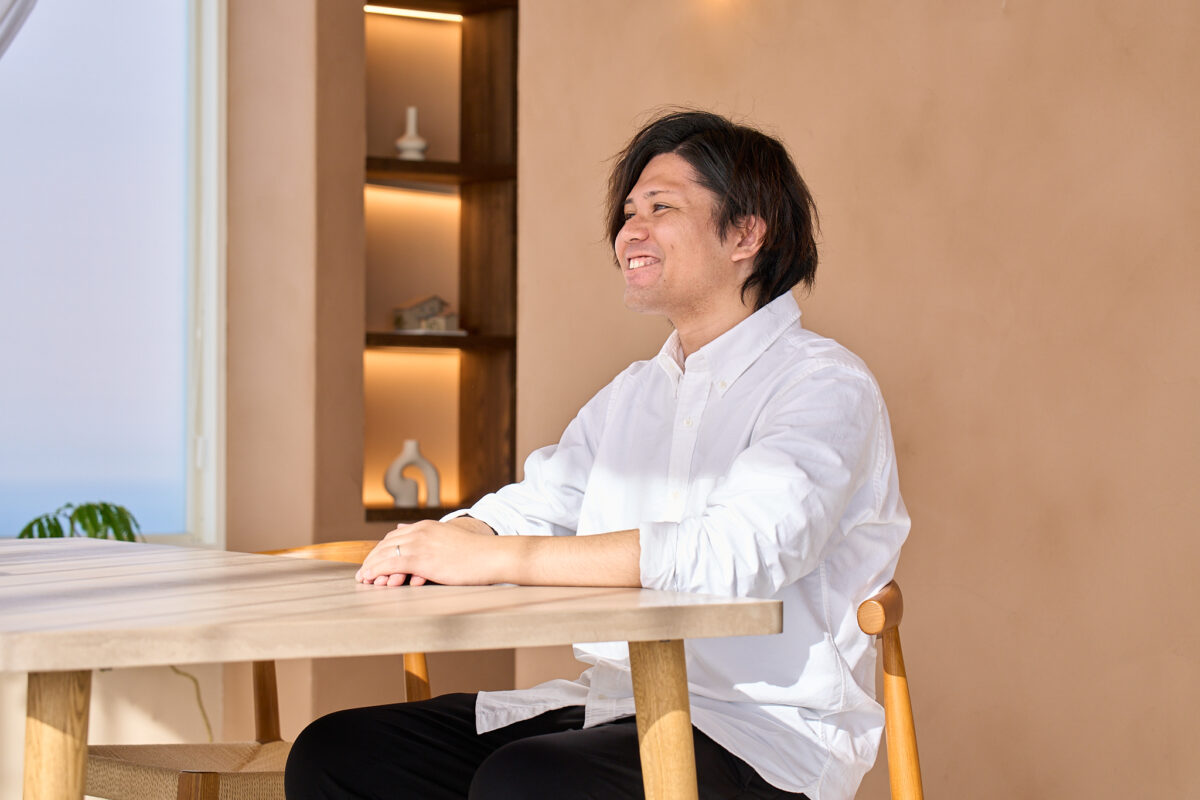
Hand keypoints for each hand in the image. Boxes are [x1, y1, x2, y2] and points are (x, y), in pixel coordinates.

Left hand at [355, 517, 499, 586]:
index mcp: (427, 527)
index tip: (375, 560)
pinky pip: (390, 564)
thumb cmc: (478, 553)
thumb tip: (416, 536)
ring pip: (385, 553)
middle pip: (387, 543)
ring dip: (371, 566)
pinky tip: (370, 579)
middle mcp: (420, 532)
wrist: (492, 556)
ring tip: (363, 578)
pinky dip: (376, 570)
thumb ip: (432, 539)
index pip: (396, 536)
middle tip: (363, 571)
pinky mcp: (421, 558)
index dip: (382, 549)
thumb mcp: (451, 541)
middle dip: (372, 557)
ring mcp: (420, 544)